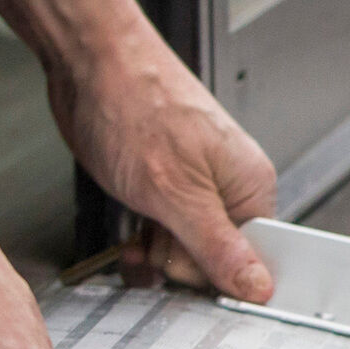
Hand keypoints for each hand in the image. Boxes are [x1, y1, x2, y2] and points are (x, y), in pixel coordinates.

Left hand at [0, 0, 276, 302]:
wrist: (89, 63)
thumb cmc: (135, 105)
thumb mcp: (176, 193)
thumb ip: (219, 246)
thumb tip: (260, 286)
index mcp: (251, 186)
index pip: (256, 260)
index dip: (220, 277)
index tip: (189, 271)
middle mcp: (229, 187)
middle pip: (217, 261)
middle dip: (179, 263)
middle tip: (157, 240)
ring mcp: (195, 187)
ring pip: (185, 250)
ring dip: (155, 256)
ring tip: (137, 238)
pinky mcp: (164, 186)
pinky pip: (163, 234)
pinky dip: (142, 245)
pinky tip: (129, 239)